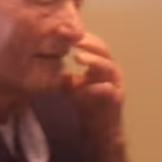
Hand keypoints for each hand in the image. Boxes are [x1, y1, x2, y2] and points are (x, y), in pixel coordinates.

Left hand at [64, 33, 125, 157]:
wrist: (99, 129)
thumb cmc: (87, 104)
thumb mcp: (72, 85)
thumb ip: (64, 72)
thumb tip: (45, 60)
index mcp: (100, 64)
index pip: (93, 44)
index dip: (82, 37)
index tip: (65, 31)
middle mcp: (110, 71)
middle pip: (104, 50)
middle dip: (89, 43)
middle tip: (74, 39)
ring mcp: (115, 84)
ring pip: (109, 67)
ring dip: (94, 60)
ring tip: (78, 58)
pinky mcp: (116, 100)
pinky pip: (110, 90)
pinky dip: (98, 87)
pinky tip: (84, 86)